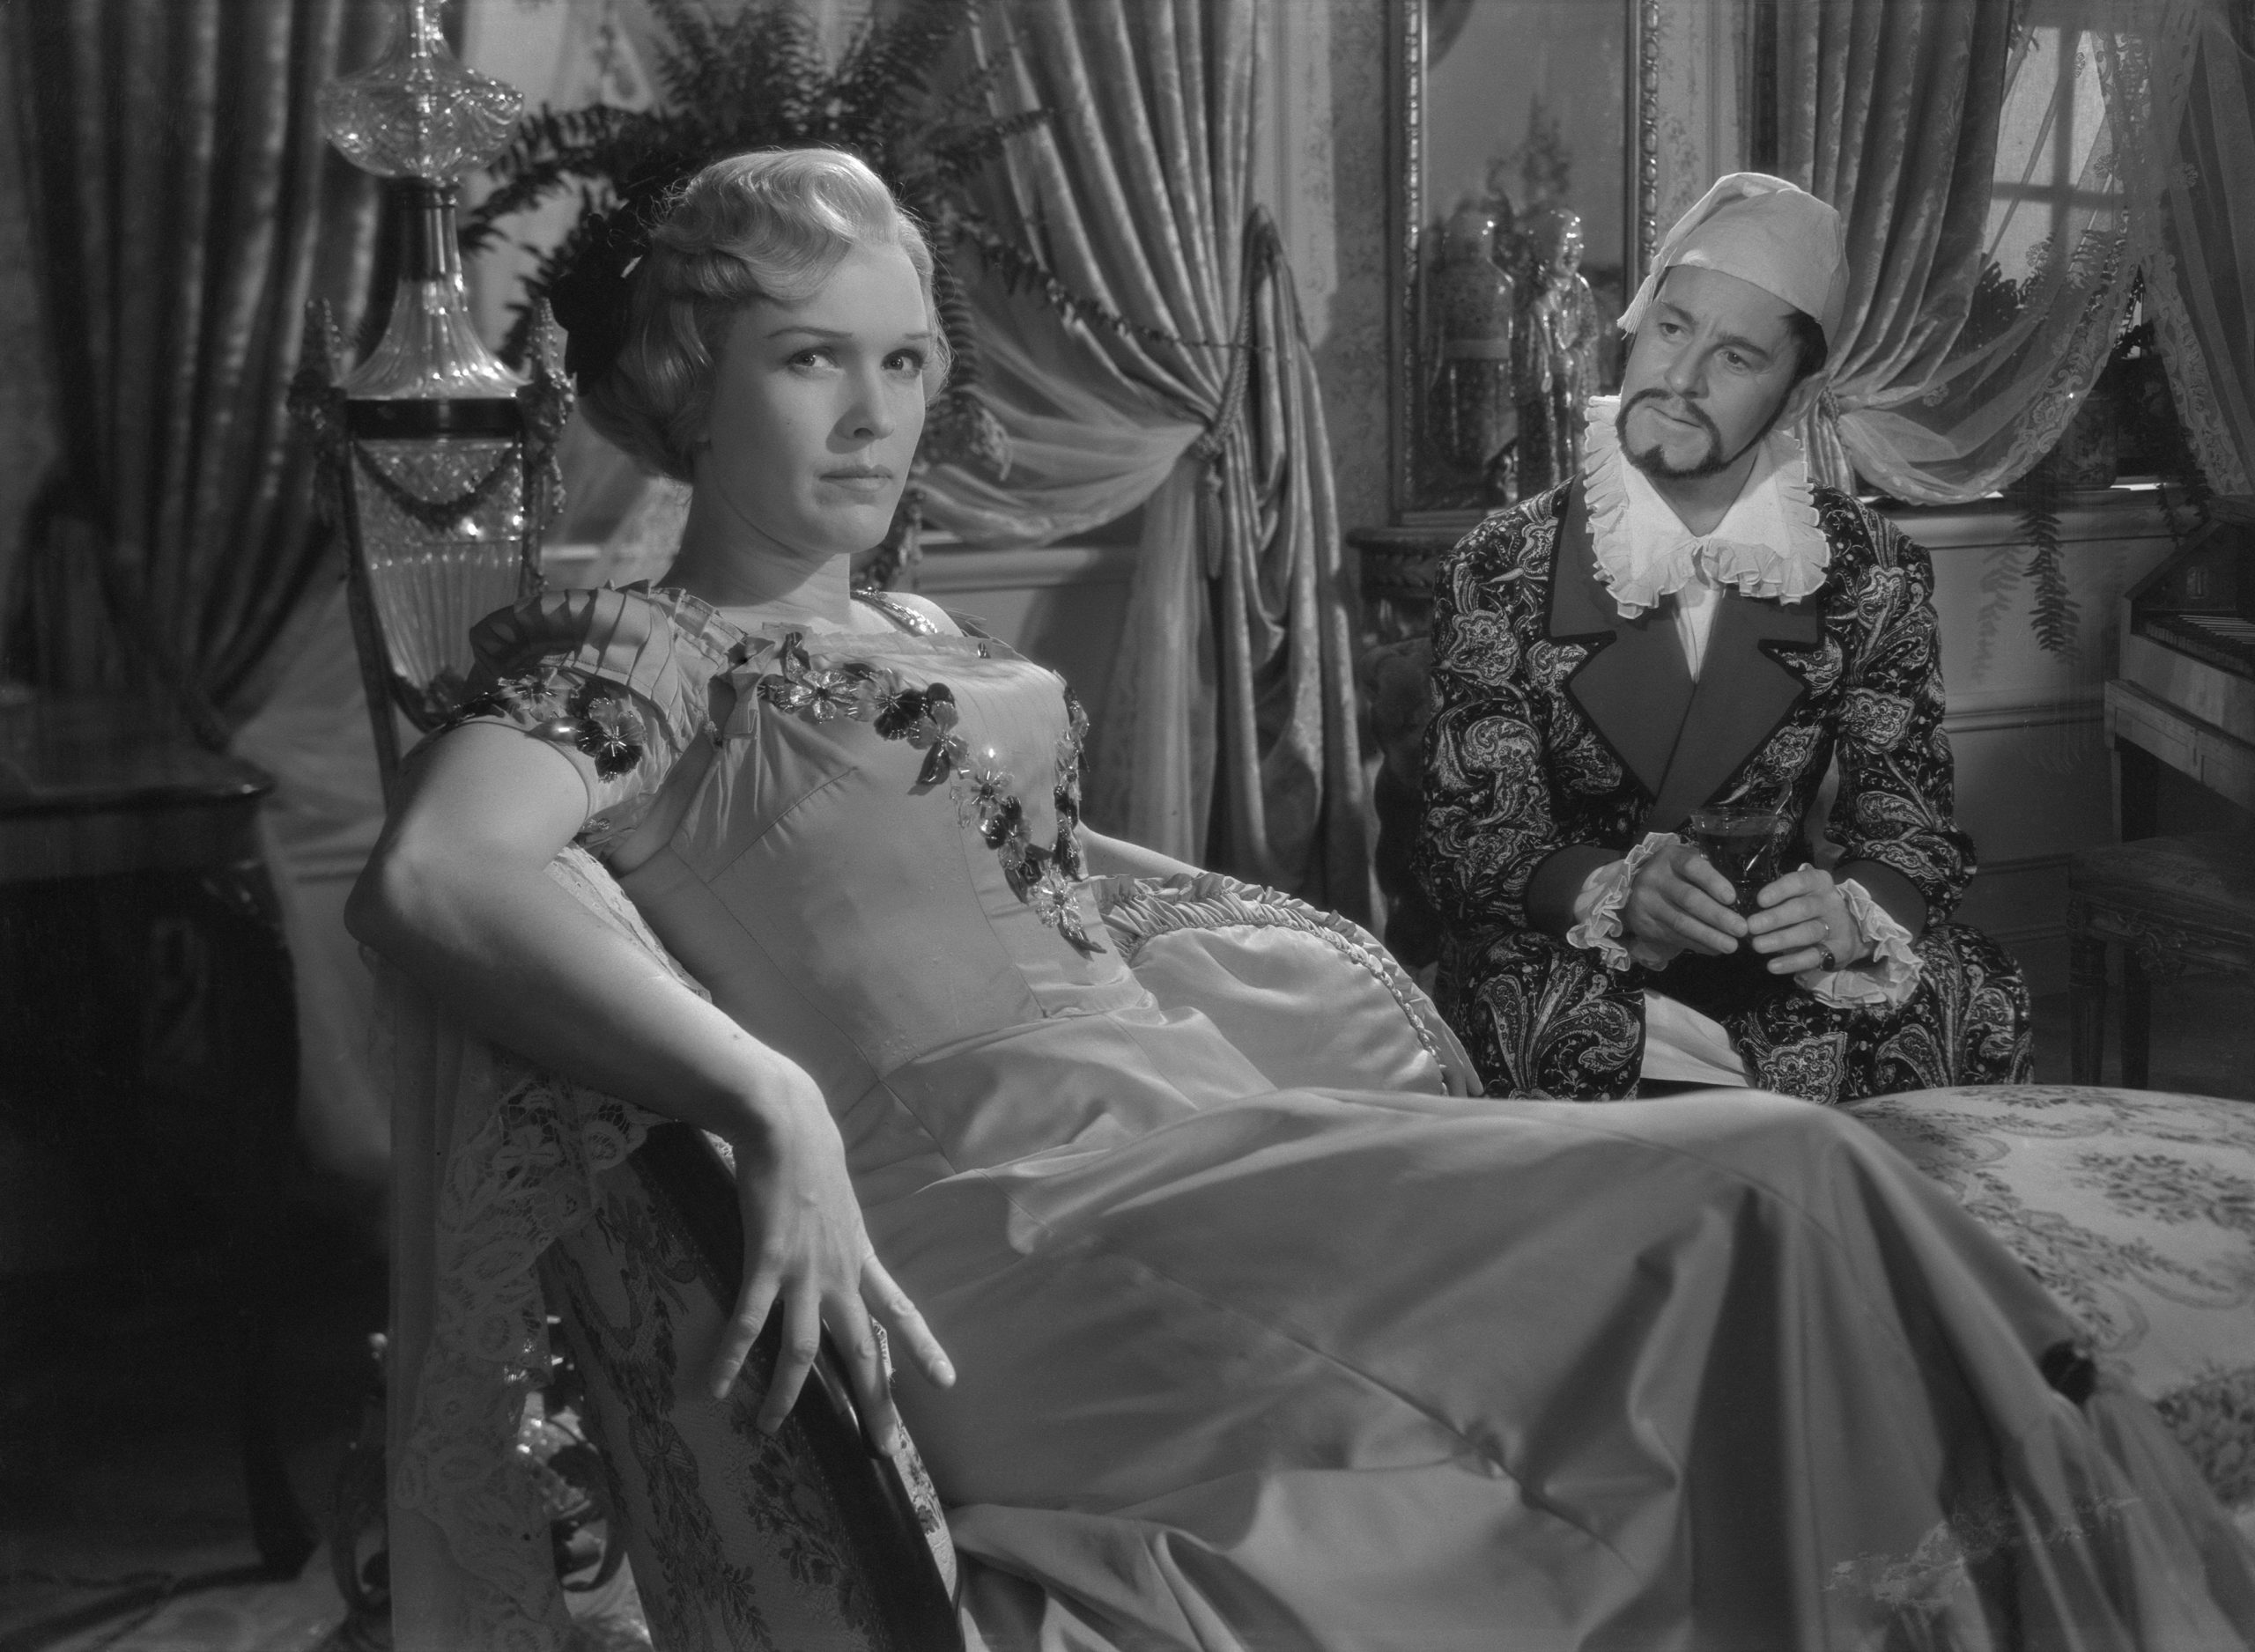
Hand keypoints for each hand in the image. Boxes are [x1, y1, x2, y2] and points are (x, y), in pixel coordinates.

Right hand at [707, 1061, 954, 1451]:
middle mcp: (840, 1272)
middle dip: (875, 1402)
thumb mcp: (836, 1197)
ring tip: (770, 1429)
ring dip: (785, 1395)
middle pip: (863, 1350)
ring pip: (804, 1351)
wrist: (786, 1120)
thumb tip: (831, 1230)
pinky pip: (749, 1322)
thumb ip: (836, 1225)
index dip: (923, 1349)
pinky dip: (732, 1357)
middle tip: (883, 1451)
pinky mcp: (767, 1261)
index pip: (899, 1312)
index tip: (947, 1383)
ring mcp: (805, 1270)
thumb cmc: (808, 1150)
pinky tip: (714, 1387)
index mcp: (859, 1257)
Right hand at [1623, 839, 1748, 956]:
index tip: (1732, 898)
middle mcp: (1655, 878)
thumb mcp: (1685, 864)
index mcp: (1671, 858)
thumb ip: (1707, 874)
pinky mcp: (1644, 923)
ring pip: (1681, 922)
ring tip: (1732, 945)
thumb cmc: (1674, 874)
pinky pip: (1674, 937)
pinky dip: (1698, 945)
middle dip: (1717, 916)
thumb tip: (1739, 902)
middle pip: (1689, 898)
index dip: (1713, 882)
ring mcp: (1647, 902)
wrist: (1635, 889)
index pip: (1692, 866)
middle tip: (1741, 929)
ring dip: (1709, 936)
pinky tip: (1714, 949)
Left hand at [1745, 864, 1864, 976]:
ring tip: (1757, 945)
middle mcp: (1830, 902)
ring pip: (1808, 932)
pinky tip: (1773, 965)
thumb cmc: (1813, 909)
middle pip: (1802, 909)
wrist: (1851, 930)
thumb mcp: (1802, 895)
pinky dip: (1792, 962)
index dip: (1779, 890)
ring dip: (1780, 939)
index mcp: (1819, 883)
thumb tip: (1747, 911)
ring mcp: (1837, 926)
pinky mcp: (1839, 949)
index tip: (1760, 900)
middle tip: (1751, 926)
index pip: (1800, 882)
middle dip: (1774, 918)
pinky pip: (1814, 956)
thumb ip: (1781, 899)